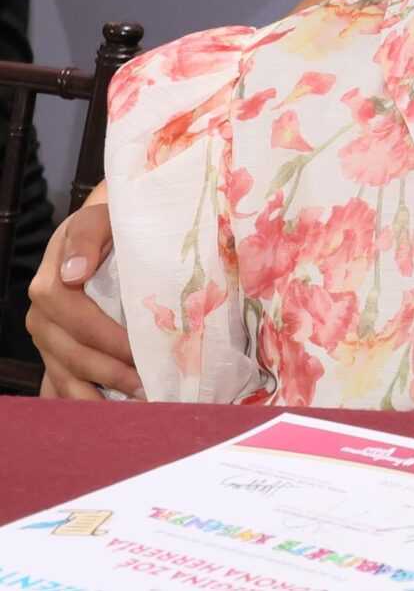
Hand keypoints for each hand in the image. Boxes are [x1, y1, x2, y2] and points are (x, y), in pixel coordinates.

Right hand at [27, 198, 136, 398]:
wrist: (102, 235)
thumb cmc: (107, 227)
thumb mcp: (100, 220)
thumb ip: (87, 237)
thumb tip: (72, 271)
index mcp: (50, 285)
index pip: (72, 318)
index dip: (105, 336)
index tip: (137, 350)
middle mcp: (41, 318)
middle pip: (70, 353)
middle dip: (109, 373)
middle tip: (147, 388)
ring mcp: (46, 341)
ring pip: (64, 376)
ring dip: (96, 397)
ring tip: (133, 409)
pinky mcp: (55, 355)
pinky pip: (61, 386)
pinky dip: (82, 403)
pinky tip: (107, 419)